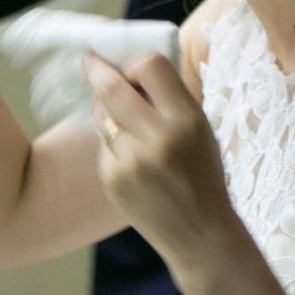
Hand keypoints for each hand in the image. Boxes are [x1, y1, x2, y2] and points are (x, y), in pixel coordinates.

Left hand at [84, 51, 236, 275]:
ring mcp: (130, 161)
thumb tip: (131, 70)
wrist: (199, 232)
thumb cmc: (203, 174)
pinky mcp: (112, 180)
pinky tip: (132, 160)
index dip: (136, 63)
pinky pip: (103, 146)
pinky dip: (113, 144)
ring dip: (107, 109)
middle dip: (98, 70)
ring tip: (126, 121)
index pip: (150, 66)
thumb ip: (170, 99)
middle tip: (90, 61)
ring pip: (102, 115)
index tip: (129, 67)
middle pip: (113, 87)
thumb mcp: (201, 129)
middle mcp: (156, 138)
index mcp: (187, 119)